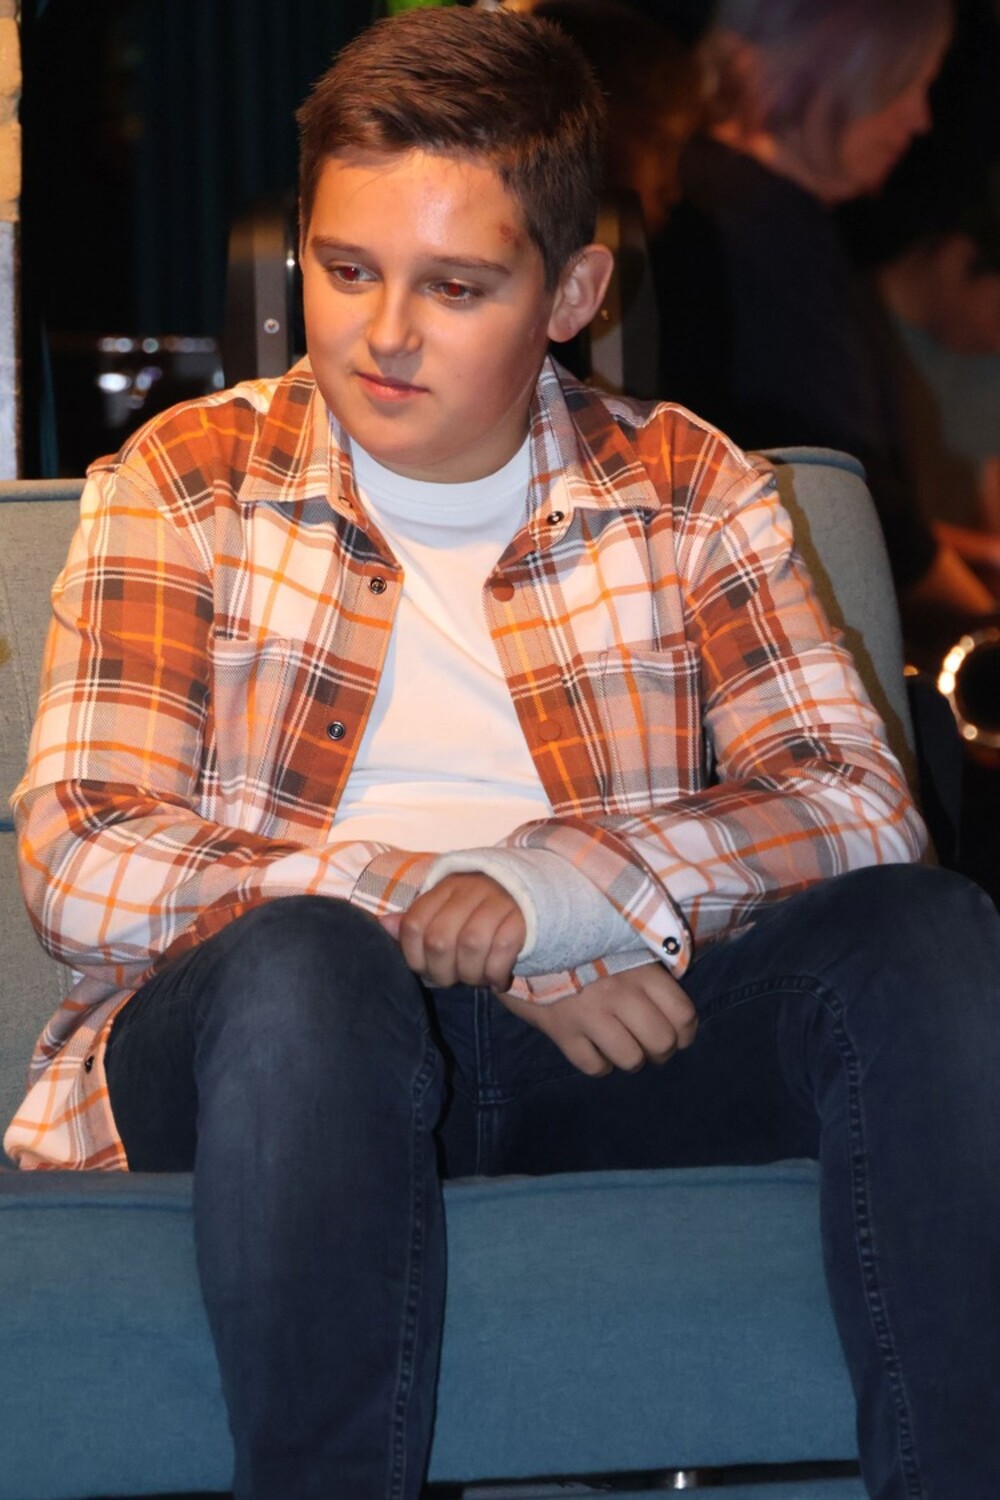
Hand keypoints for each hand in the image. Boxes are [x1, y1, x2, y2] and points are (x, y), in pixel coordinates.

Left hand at [381, 873, 525, 989]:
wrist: (533, 897)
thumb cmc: (481, 911)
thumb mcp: (447, 911)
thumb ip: (417, 922)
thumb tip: (383, 925)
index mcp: (444, 887)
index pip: (414, 925)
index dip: (414, 957)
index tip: (427, 969)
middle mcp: (469, 889)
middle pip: (440, 939)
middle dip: (443, 972)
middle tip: (455, 979)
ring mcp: (498, 900)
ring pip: (471, 944)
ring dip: (471, 974)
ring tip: (477, 981)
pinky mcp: (523, 916)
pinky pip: (503, 947)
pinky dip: (496, 973)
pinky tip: (497, 981)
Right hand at [498, 962, 696, 1075]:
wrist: (524, 939)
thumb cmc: (581, 943)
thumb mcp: (620, 944)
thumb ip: (648, 969)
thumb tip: (672, 1000)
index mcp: (640, 969)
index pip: (683, 1014)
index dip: (685, 1033)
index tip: (678, 1035)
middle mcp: (620, 993)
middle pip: (662, 1042)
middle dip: (660, 1051)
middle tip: (650, 1046)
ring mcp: (590, 1014)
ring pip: (631, 1059)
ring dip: (631, 1059)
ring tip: (623, 1049)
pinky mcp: (562, 1031)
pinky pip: (595, 1066)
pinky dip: (599, 1064)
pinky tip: (595, 1050)